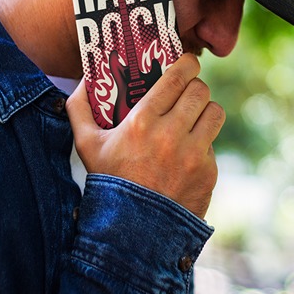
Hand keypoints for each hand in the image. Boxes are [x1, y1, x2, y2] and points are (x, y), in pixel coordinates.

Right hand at [66, 54, 223, 218]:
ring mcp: (193, 154)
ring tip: (194, 117)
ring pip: (215, 112)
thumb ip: (79, 109)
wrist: (132, 231)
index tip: (188, 62)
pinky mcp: (208, 172)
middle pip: (200, 91)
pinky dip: (203, 144)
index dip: (187, 64)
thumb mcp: (86, 145)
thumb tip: (83, 81)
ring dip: (205, 111)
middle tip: (188, 92)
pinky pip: (213, 144)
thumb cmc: (109, 182)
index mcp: (142, 121)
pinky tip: (187, 153)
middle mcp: (171, 134)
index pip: (177, 77)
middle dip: (195, 87)